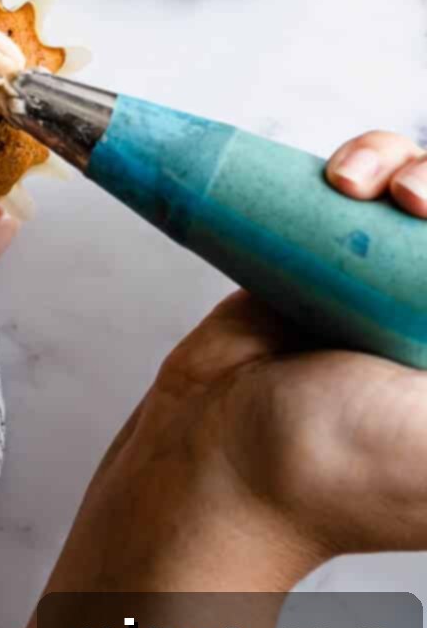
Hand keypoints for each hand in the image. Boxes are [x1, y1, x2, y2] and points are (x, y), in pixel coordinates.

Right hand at [0, 130, 426, 627]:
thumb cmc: (341, 465)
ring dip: (392, 162)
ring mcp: (375, 282)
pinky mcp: (315, 257)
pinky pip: (345, 191)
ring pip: (407, 188)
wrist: (221, 453)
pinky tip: (337, 176)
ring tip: (352, 182)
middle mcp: (425, 314)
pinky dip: (353, 166)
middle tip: (406, 200)